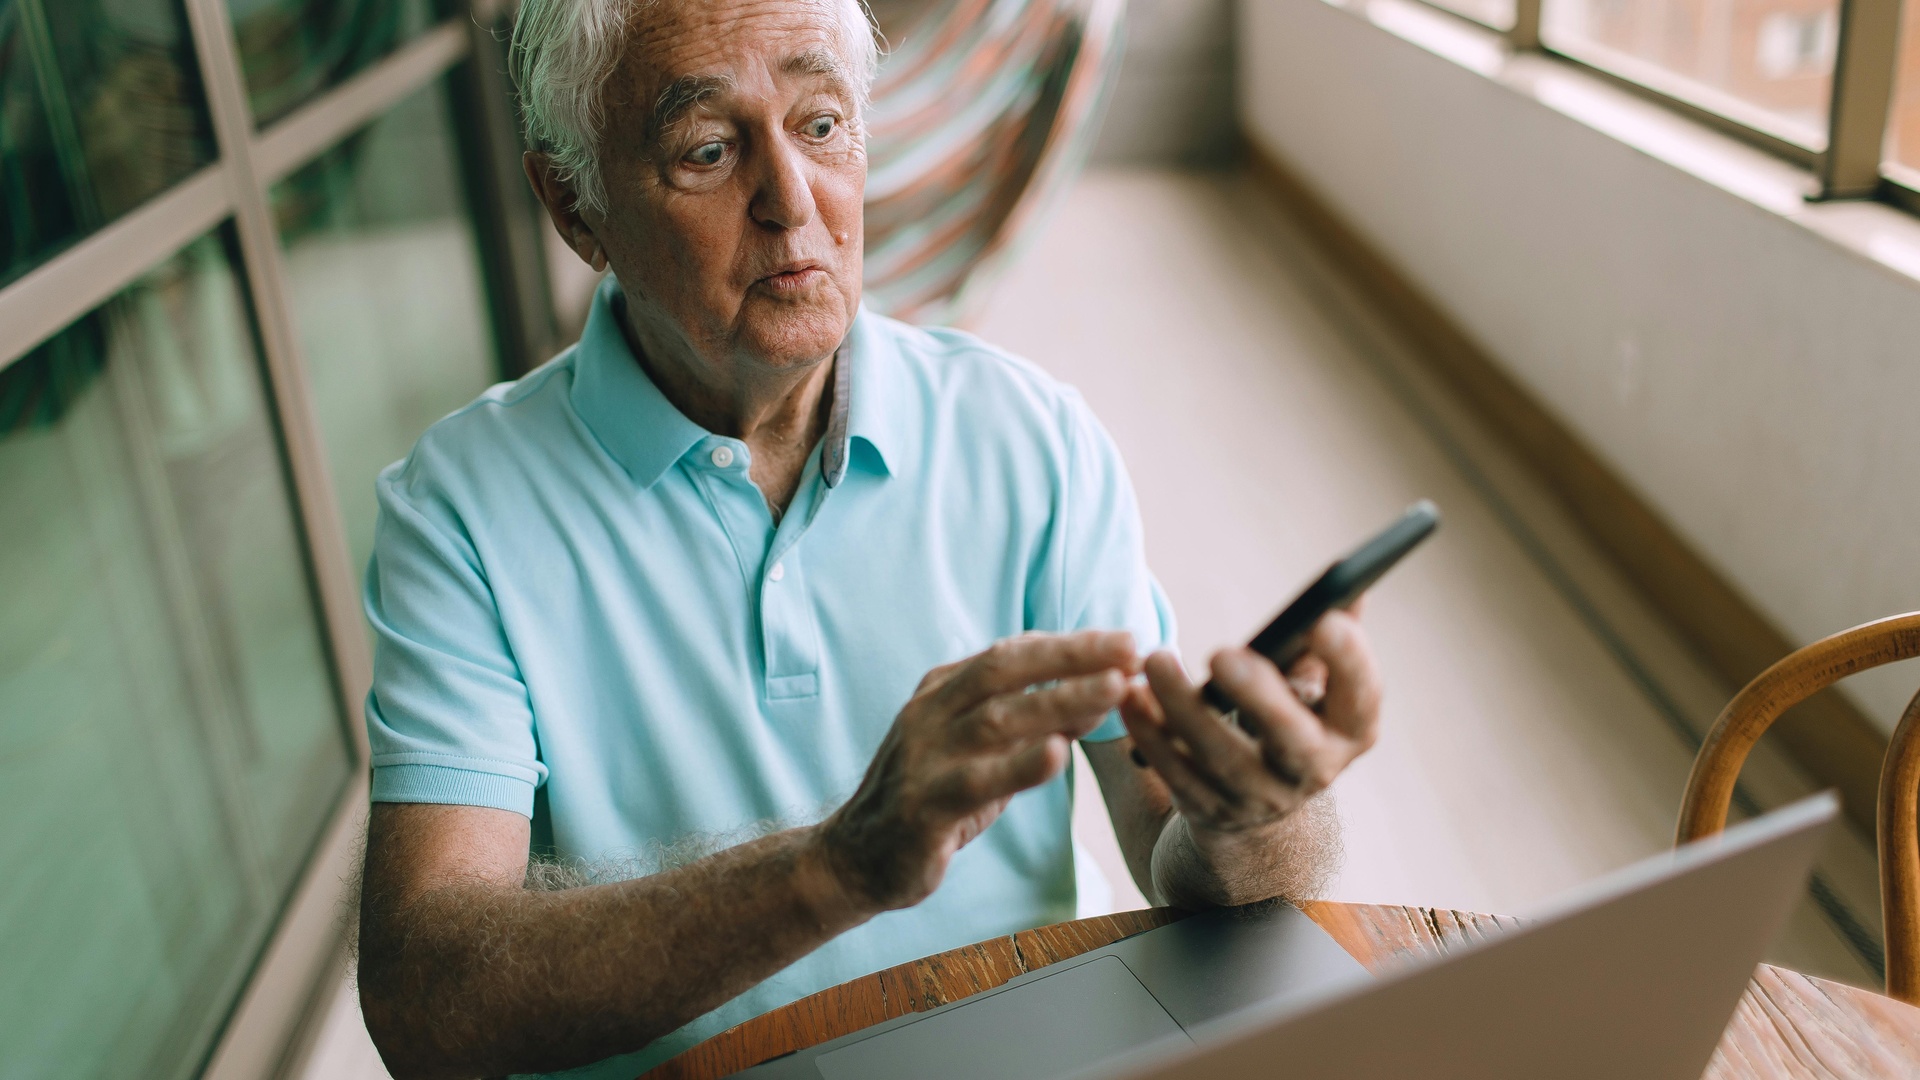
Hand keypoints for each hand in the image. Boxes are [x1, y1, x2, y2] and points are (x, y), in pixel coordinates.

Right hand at [816, 631, 1137, 912]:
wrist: (857, 858)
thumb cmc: (933, 796)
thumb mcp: (981, 751)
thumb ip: (1032, 722)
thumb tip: (1102, 690)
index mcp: (943, 690)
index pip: (1012, 653)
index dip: (1070, 644)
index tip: (1126, 639)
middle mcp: (931, 712)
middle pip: (1005, 669)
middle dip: (1072, 655)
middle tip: (1131, 648)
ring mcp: (924, 757)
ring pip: (997, 718)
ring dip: (1060, 700)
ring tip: (1113, 688)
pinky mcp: (924, 807)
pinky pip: (976, 781)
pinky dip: (1019, 765)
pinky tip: (1059, 753)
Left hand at [1120, 612, 1379, 835]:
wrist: (1258, 796)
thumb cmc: (1290, 711)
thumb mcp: (1317, 679)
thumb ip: (1330, 636)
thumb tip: (1349, 583)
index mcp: (1350, 730)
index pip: (1361, 698)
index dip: (1350, 662)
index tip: (1323, 620)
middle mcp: (1313, 770)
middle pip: (1292, 740)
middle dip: (1259, 697)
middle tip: (1220, 654)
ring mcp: (1261, 797)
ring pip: (1222, 758)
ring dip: (1184, 708)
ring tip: (1156, 659)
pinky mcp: (1210, 809)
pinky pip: (1176, 774)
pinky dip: (1151, 735)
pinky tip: (1130, 697)